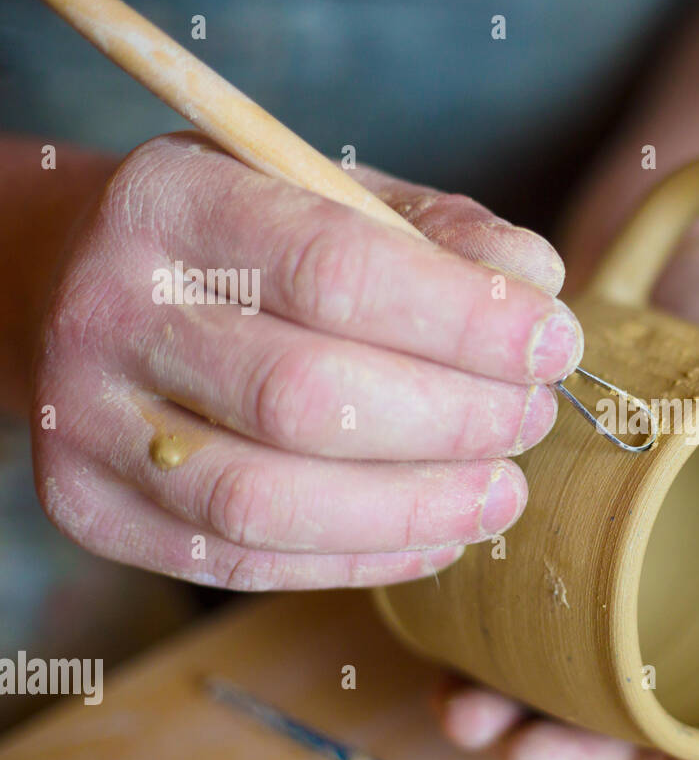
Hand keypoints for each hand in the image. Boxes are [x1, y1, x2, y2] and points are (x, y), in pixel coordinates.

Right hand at [32, 132, 579, 589]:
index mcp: (172, 204)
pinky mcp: (93, 510)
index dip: (465, 320)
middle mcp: (111, 311)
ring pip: (268, 501)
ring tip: (501, 493)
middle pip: (305, 397)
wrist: (83, 289)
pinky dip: (363, 559)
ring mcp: (87, 422)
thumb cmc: (244, 244)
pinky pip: (244, 562)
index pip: (336, 268)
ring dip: (415, 509)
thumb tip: (539, 283)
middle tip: (530, 418)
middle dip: (453, 421)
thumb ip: (442, 234)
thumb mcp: (335, 198)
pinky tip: (438, 534)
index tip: (555, 345)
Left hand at [432, 205, 698, 759]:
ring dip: (520, 713)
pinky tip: (441, 667)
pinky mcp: (562, 526)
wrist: (689, 233)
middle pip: (651, 708)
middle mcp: (693, 585)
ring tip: (469, 716)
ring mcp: (622, 560)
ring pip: (576, 675)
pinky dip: (479, 648)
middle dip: (589, 749)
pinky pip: (519, 610)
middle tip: (527, 752)